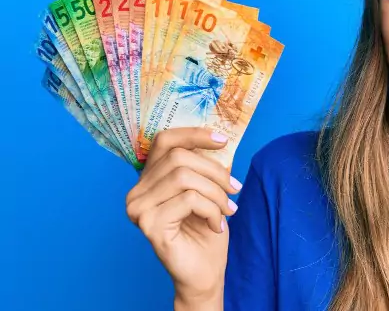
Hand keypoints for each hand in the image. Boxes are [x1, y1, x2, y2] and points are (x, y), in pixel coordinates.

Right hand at [125, 128, 241, 304]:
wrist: (204, 271)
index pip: (165, 140)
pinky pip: (189, 200)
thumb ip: (204, 165)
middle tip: (235, 190)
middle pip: (179, 157)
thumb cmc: (205, 229)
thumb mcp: (208, 189)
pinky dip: (211, 210)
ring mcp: (139, 208)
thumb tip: (219, 138)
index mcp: (149, 178)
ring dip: (216, 193)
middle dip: (215, 172)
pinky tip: (216, 225)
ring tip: (228, 210)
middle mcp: (136, 191)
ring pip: (185, 177)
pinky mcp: (149, 224)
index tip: (223, 141)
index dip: (194, 134)